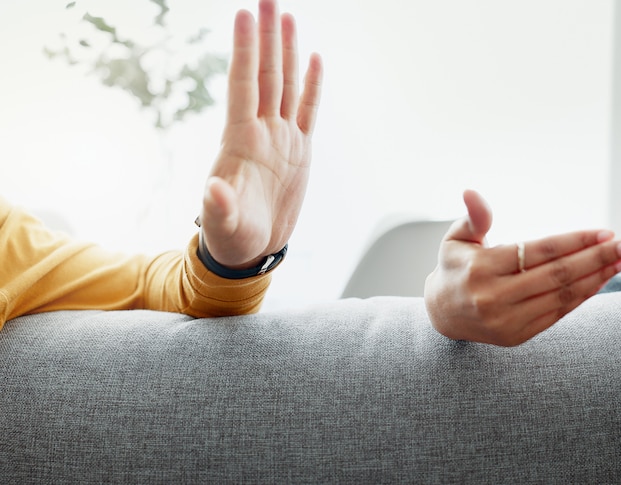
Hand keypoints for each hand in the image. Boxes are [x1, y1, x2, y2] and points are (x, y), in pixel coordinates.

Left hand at [200, 0, 322, 268]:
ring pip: (286, 84)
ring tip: (286, 16)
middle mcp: (261, 132)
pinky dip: (312, 85)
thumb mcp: (222, 227)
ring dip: (286, 50)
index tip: (244, 15)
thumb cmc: (231, 238)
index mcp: (240, 142)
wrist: (252, 249)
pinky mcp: (300, 150)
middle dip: (266, 36)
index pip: (243, 85)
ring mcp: (281, 138)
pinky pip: (308, 110)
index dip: (244, 51)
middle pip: (266, 74)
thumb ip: (218, 207)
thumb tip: (213, 190)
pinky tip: (314, 58)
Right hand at [424, 190, 620, 346]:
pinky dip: (584, 295)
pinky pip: (559, 313)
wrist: (441, 315)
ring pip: (563, 296)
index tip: (606, 232)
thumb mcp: (456, 239)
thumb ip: (474, 217)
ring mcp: (507, 320)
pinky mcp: (518, 336)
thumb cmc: (456, 267)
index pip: (539, 252)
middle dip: (597, 258)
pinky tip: (603, 279)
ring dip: (599, 277)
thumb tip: (471, 192)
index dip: (575, 241)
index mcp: (481, 268)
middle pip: (557, 275)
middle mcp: (494, 297)